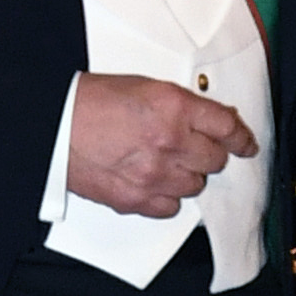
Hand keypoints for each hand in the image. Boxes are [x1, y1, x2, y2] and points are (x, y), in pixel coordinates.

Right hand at [65, 72, 258, 216]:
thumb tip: (208, 122)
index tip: (246, 145)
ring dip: (185, 176)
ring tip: (161, 163)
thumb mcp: (143, 87)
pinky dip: (165, 197)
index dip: (241, 138)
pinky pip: (170, 207)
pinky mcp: (135, 198)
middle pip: (215, 160)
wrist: (49, 125)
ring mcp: (154, 174)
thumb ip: (180, 106)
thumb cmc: (89, 101)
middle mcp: (170, 141)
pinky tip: (151, 182)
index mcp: (173, 107)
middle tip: (188, 148)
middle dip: (206, 154)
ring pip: (195, 186)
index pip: (227, 126)